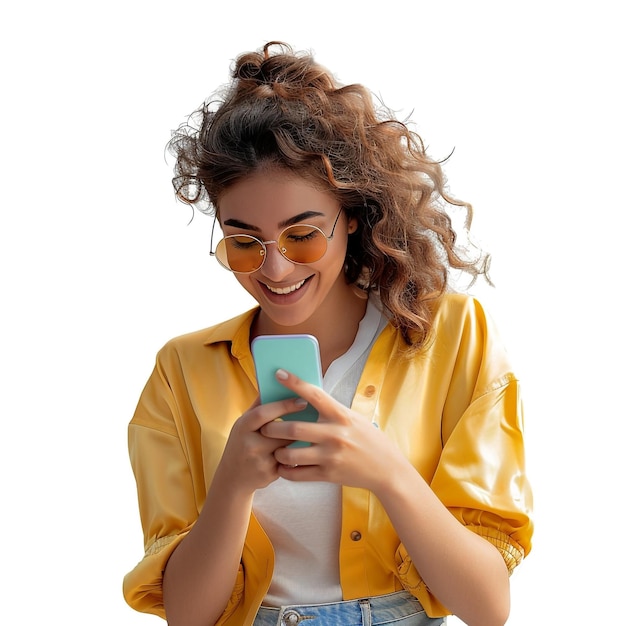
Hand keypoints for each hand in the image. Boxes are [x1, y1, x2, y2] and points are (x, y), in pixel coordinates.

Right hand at [217, 395, 307, 493]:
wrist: (232, 478)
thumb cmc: (241, 443)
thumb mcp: (243, 424)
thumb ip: (258, 405)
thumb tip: (273, 382)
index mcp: (243, 427)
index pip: (264, 413)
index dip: (284, 406)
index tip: (302, 400)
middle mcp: (249, 444)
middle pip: (280, 431)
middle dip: (298, 424)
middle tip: (313, 415)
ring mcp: (259, 461)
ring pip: (288, 446)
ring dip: (299, 439)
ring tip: (309, 432)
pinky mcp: (269, 474)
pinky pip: (289, 460)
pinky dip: (296, 454)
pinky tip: (303, 452)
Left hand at [259, 369, 405, 492]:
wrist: (386, 469)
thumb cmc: (367, 439)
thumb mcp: (352, 418)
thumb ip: (330, 411)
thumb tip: (304, 397)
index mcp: (341, 415)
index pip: (314, 394)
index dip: (295, 383)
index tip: (279, 373)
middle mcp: (335, 434)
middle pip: (294, 428)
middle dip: (274, 427)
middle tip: (264, 426)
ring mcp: (331, 456)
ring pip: (292, 454)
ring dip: (278, 451)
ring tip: (275, 449)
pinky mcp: (329, 475)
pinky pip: (298, 474)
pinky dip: (286, 470)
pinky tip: (282, 466)